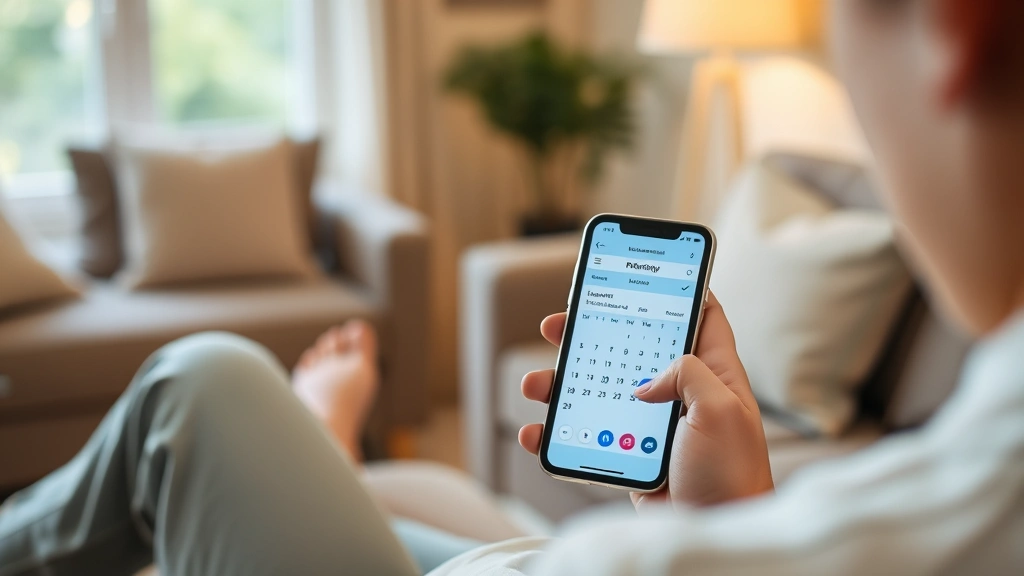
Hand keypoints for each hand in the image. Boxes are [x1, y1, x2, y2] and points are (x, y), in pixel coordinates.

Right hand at [518, 292, 773, 510]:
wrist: (716, 532)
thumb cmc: (733, 476)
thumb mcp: (722, 410)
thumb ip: (689, 373)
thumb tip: (645, 381)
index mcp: (713, 375)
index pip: (700, 317)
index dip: (676, 291)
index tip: (642, 272)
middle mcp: (681, 395)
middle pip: (630, 350)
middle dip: (592, 334)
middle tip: (558, 324)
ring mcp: (651, 426)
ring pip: (599, 392)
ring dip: (561, 385)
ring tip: (535, 384)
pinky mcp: (630, 455)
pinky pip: (586, 435)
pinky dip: (557, 434)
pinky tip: (537, 432)